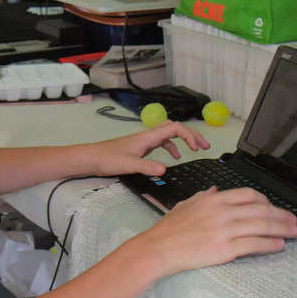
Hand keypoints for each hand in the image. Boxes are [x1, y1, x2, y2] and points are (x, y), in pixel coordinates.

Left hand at [88, 120, 209, 176]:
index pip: (175, 128)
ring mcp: (144, 141)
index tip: (197, 148)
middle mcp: (148, 136)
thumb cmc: (107, 158)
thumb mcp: (129, 164)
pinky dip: (171, 147)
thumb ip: (147, 167)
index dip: (189, 135)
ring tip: (194, 150)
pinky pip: (161, 143)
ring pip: (169, 134)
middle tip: (204, 146)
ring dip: (183, 140)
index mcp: (148, 137)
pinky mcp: (140, 147)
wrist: (91, 158)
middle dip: (191, 135)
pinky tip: (172, 158)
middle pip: (175, 128)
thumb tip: (165, 169)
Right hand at [136, 187, 296, 277]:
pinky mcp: (226, 248)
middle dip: (281, 215)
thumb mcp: (186, 204)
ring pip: (263, 226)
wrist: (159, 247)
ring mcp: (225, 230)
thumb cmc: (169, 228)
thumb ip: (204, 196)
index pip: (249, 194)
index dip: (265, 201)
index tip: (272, 207)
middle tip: (293, 220)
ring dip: (282, 229)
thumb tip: (215, 190)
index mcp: (214, 199)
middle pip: (262, 210)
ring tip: (293, 232)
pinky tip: (278, 245)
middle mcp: (223, 212)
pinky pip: (255, 244)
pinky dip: (270, 244)